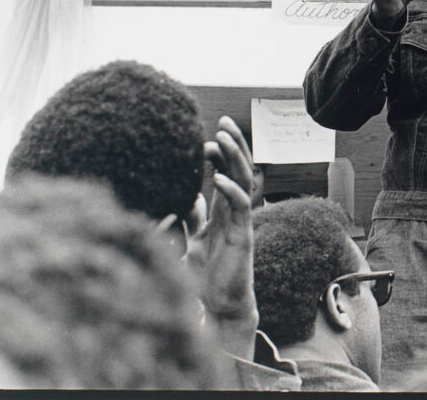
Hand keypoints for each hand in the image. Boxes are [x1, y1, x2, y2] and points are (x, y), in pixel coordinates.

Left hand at [187, 116, 257, 359]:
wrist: (221, 306)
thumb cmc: (207, 278)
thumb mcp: (191, 242)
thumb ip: (189, 220)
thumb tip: (183, 197)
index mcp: (223, 211)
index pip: (226, 172)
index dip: (219, 152)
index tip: (204, 137)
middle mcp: (235, 212)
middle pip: (239, 169)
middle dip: (233, 144)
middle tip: (223, 120)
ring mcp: (240, 222)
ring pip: (243, 181)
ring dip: (234, 157)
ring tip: (221, 137)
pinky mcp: (243, 235)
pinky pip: (240, 207)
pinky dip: (230, 190)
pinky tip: (215, 178)